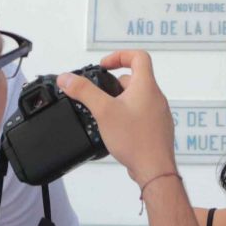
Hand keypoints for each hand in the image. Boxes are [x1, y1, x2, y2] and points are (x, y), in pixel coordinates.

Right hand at [58, 50, 174, 186]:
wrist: (154, 170)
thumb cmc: (135, 140)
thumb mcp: (103, 111)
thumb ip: (84, 92)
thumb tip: (67, 78)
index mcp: (146, 86)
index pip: (138, 57)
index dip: (120, 56)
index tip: (105, 66)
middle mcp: (156, 97)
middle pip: (135, 79)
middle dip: (114, 85)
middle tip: (100, 96)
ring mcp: (158, 114)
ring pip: (137, 98)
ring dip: (121, 102)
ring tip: (106, 114)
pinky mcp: (156, 129)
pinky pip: (141, 114)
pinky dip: (128, 116)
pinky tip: (117, 130)